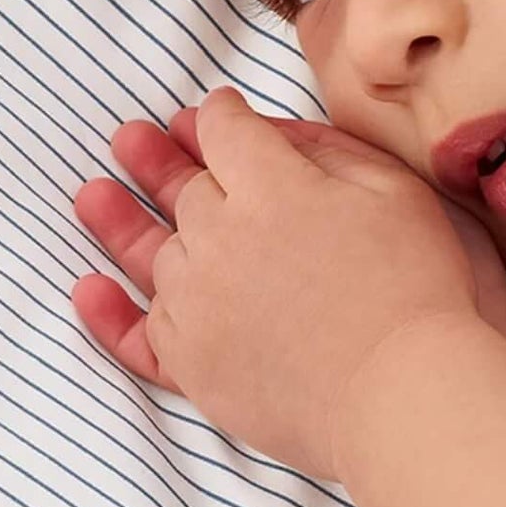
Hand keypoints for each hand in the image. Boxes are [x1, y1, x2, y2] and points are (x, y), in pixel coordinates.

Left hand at [70, 87, 484, 483]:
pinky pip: (137, 333)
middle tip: (133, 139)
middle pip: (184, 190)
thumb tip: (270, 131)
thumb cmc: (417, 287)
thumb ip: (327, 150)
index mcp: (272, 186)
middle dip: (164, 159)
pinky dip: (108, 311)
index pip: (225, 132)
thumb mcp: (394, 191)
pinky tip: (88, 289)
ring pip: (158, 253)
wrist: (404, 393)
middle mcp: (220, 237)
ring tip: (94, 196)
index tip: (216, 113)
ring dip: (126, 221)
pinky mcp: (192, 364)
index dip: (219, 116)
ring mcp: (198, 303)